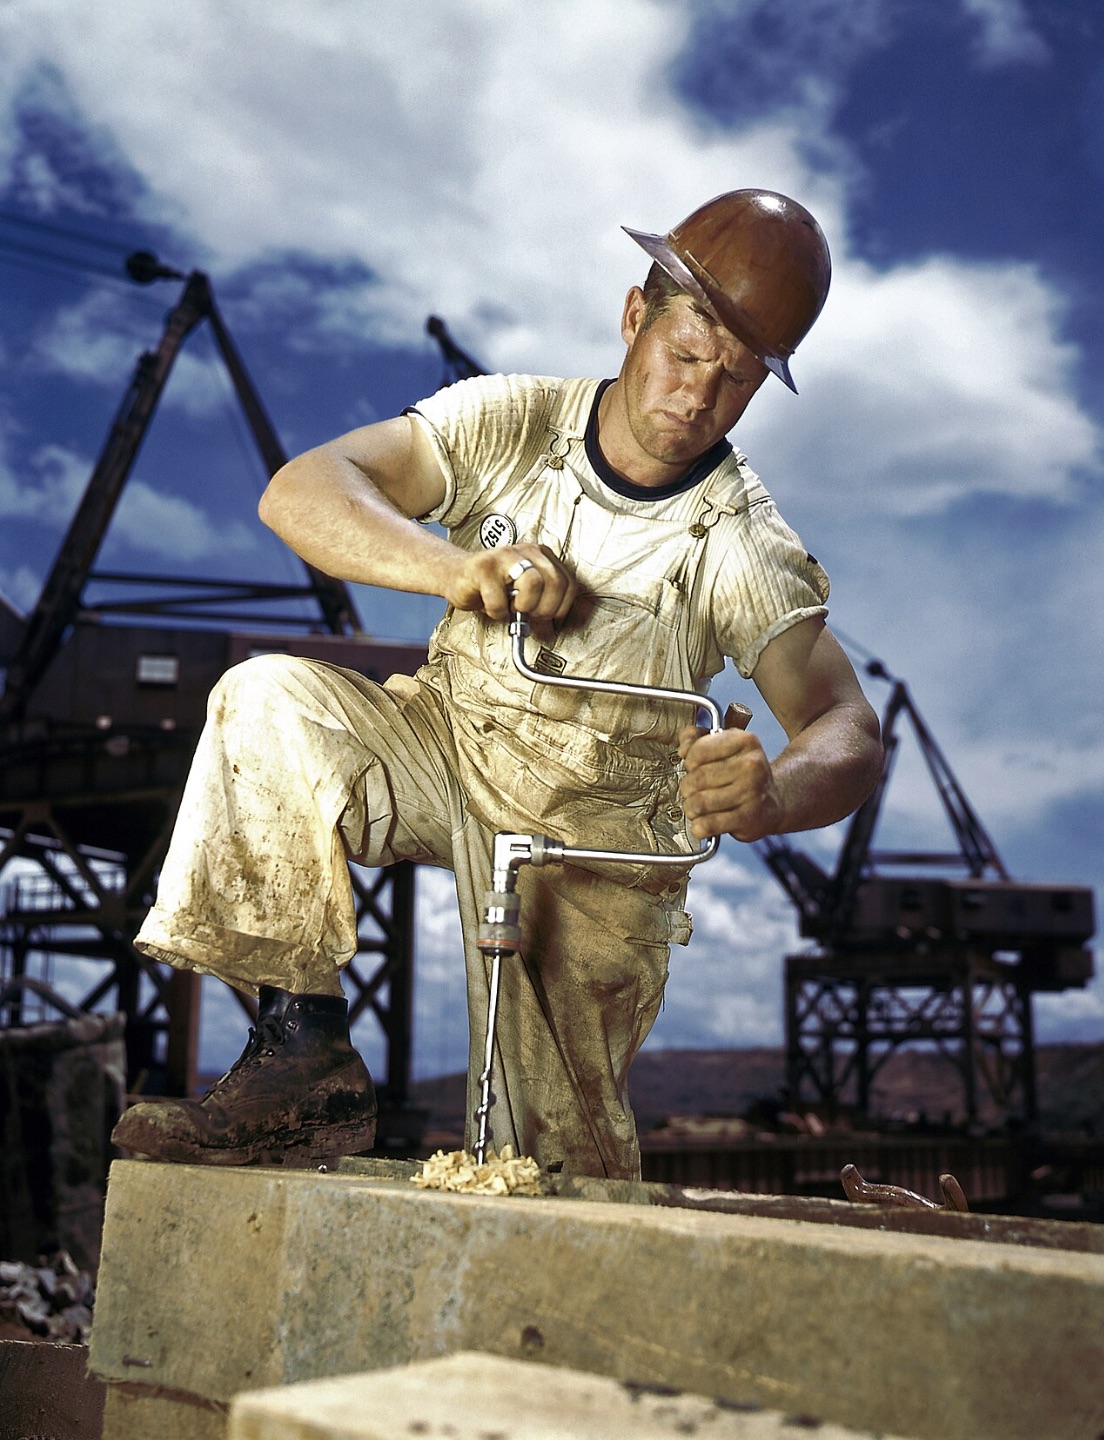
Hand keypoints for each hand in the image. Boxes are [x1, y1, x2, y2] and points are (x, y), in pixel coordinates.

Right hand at [445, 544, 577, 622]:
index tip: (547, 616)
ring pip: (532, 583)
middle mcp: (527, 551)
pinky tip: (492, 606)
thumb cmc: (492, 587)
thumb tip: (555, 630)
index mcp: (541, 556)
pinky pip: (499, 599)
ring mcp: (505, 556)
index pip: (569, 583)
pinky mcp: (483, 567)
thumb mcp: (525, 595)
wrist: (457, 576)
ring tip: (510, 607)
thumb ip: (543, 605)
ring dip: (523, 606)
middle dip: (545, 608)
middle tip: (529, 614)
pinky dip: (496, 612)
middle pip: (555, 582)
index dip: (561, 607)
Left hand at [678, 720, 783, 842]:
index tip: (692, 768)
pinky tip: (703, 823)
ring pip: (699, 803)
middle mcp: (752, 766)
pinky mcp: (748, 819)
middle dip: (687, 788)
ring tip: (697, 807)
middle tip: (692, 792)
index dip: (689, 762)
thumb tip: (683, 748)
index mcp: (746, 741)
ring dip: (691, 808)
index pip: (699, 751)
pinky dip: (699, 827)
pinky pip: (708, 824)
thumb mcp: (725, 747)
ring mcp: (752, 793)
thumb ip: (698, 739)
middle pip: (697, 778)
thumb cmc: (742, 773)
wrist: (773, 802)